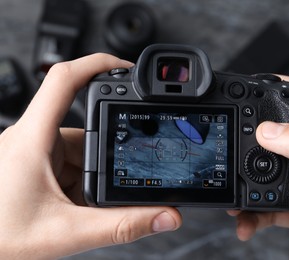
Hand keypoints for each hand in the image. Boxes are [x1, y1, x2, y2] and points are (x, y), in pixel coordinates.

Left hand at [0, 54, 181, 258]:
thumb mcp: (68, 233)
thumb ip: (121, 226)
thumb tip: (164, 215)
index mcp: (33, 140)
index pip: (63, 80)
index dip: (97, 64)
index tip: (126, 68)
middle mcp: (32, 139)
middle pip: (87, 131)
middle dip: (104, 161)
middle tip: (102, 192)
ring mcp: (34, 151)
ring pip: (81, 152)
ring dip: (90, 178)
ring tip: (80, 209)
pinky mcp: (36, 164)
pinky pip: (70, 164)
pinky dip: (80, 184)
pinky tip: (74, 208)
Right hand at [229, 77, 288, 258]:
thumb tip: (268, 130)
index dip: (278, 84)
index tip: (250, 86)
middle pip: (276, 133)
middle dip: (248, 136)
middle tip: (228, 143)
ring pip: (266, 172)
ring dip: (244, 183)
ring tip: (232, 196)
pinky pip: (267, 205)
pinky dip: (252, 214)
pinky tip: (246, 222)